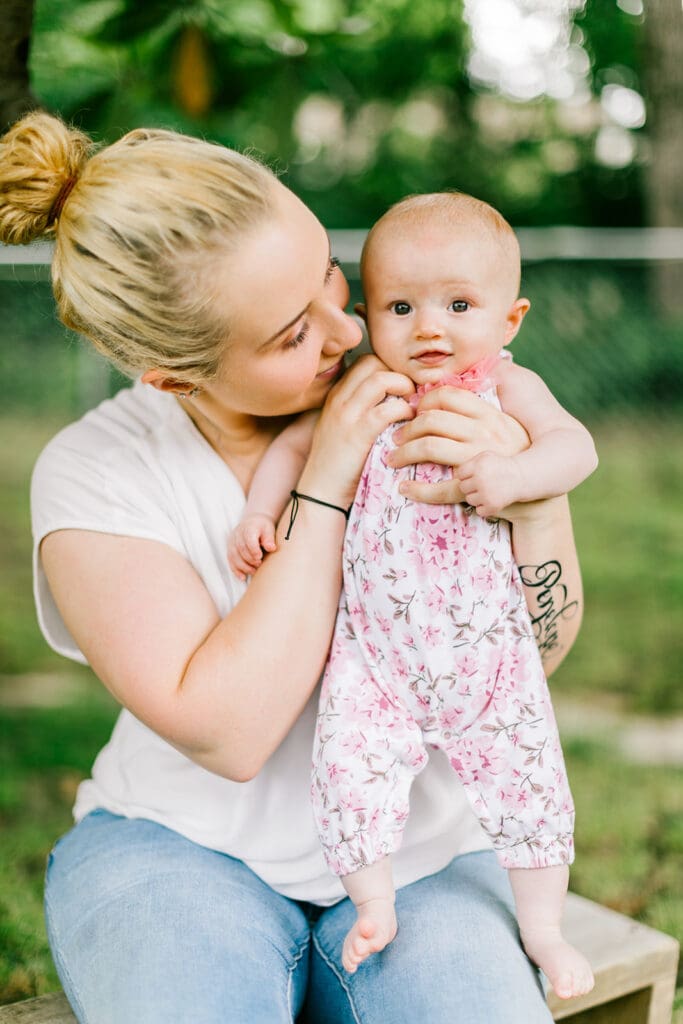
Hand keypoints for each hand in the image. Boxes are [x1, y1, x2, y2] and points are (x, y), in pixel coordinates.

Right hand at [227, 513, 276, 580]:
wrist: (253, 522)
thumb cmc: (262, 527)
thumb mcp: (268, 529)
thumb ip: (269, 538)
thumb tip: (271, 548)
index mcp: (248, 528)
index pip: (248, 539)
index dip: (253, 549)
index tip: (259, 557)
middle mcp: (237, 534)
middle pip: (240, 549)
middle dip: (249, 559)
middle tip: (259, 564)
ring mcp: (232, 542)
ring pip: (234, 556)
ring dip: (243, 566)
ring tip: (254, 571)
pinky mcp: (230, 549)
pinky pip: (231, 561)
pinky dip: (236, 570)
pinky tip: (243, 577)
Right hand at [298, 355, 415, 507]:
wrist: (320, 491)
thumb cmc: (337, 463)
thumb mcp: (343, 427)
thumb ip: (361, 409)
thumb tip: (393, 398)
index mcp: (336, 395)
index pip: (365, 362)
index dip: (388, 368)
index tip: (402, 386)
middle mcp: (339, 399)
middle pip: (373, 362)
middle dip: (398, 372)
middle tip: (411, 392)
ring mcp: (346, 415)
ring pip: (381, 379)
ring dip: (403, 387)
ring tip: (411, 405)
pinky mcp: (358, 434)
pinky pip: (388, 409)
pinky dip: (405, 411)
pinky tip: (408, 422)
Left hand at [387, 386, 528, 504]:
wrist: (538, 498)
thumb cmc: (516, 458)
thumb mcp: (506, 427)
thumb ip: (482, 410)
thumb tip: (454, 388)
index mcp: (490, 414)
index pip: (448, 395)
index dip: (424, 401)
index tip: (414, 413)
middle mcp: (486, 432)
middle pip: (433, 420)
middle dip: (406, 428)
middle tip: (395, 438)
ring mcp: (481, 459)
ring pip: (431, 447)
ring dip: (404, 453)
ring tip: (393, 459)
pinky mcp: (478, 487)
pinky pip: (441, 488)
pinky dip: (418, 489)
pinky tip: (405, 488)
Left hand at [458, 451, 524, 518]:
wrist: (521, 477)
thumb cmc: (499, 466)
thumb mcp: (485, 456)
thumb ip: (468, 463)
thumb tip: (452, 475)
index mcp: (478, 466)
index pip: (459, 474)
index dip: (467, 475)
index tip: (476, 474)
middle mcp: (481, 480)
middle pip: (462, 488)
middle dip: (471, 486)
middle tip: (484, 483)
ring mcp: (486, 494)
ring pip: (469, 500)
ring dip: (477, 497)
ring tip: (489, 490)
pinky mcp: (492, 506)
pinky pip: (479, 511)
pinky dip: (485, 507)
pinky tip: (493, 499)